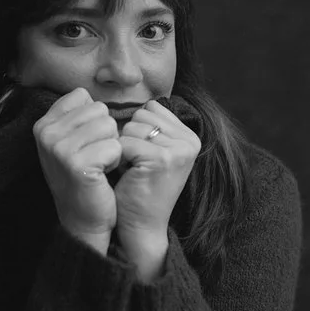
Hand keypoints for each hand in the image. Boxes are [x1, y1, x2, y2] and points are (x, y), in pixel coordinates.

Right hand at [31, 85, 120, 252]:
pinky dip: (115, 161)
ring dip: (112, 146)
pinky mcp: (77, 164)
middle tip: (95, 156)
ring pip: (108, 126)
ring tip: (100, 164)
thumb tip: (90, 95)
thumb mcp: (69, 142)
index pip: (83, 97)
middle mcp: (47, 132)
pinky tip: (103, 174)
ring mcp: (59, 148)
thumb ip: (75, 116)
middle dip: (105, 133)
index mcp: (43, 123)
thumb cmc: (84, 176)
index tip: (87, 141)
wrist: (83, 217)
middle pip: (99, 110)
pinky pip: (113, 146)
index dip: (94, 119)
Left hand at [111, 99, 199, 280]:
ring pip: (132, 127)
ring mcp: (181, 150)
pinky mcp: (164, 159)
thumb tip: (129, 87)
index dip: (135, 129)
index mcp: (189, 134)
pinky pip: (125, 142)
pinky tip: (130, 175)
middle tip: (137, 164)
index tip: (142, 154)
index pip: (149, 108)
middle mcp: (191, 141)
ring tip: (135, 170)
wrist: (140, 223)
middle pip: (140, 115)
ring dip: (123, 147)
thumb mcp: (148, 147)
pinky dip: (119, 157)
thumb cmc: (137, 182)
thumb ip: (149, 122)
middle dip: (129, 137)